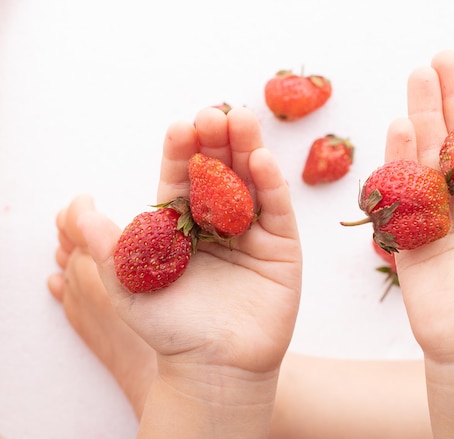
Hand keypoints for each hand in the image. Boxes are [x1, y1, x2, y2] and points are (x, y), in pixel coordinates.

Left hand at [79, 107, 301, 375]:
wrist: (212, 368)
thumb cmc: (168, 329)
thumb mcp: (126, 283)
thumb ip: (104, 243)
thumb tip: (77, 205)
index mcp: (183, 227)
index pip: (182, 179)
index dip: (182, 152)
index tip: (181, 127)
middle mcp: (218, 224)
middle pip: (220, 172)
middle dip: (217, 142)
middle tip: (214, 114)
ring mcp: (252, 234)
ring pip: (250, 183)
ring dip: (247, 149)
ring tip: (240, 119)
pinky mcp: (281, 248)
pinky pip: (277, 210)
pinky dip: (271, 183)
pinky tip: (260, 159)